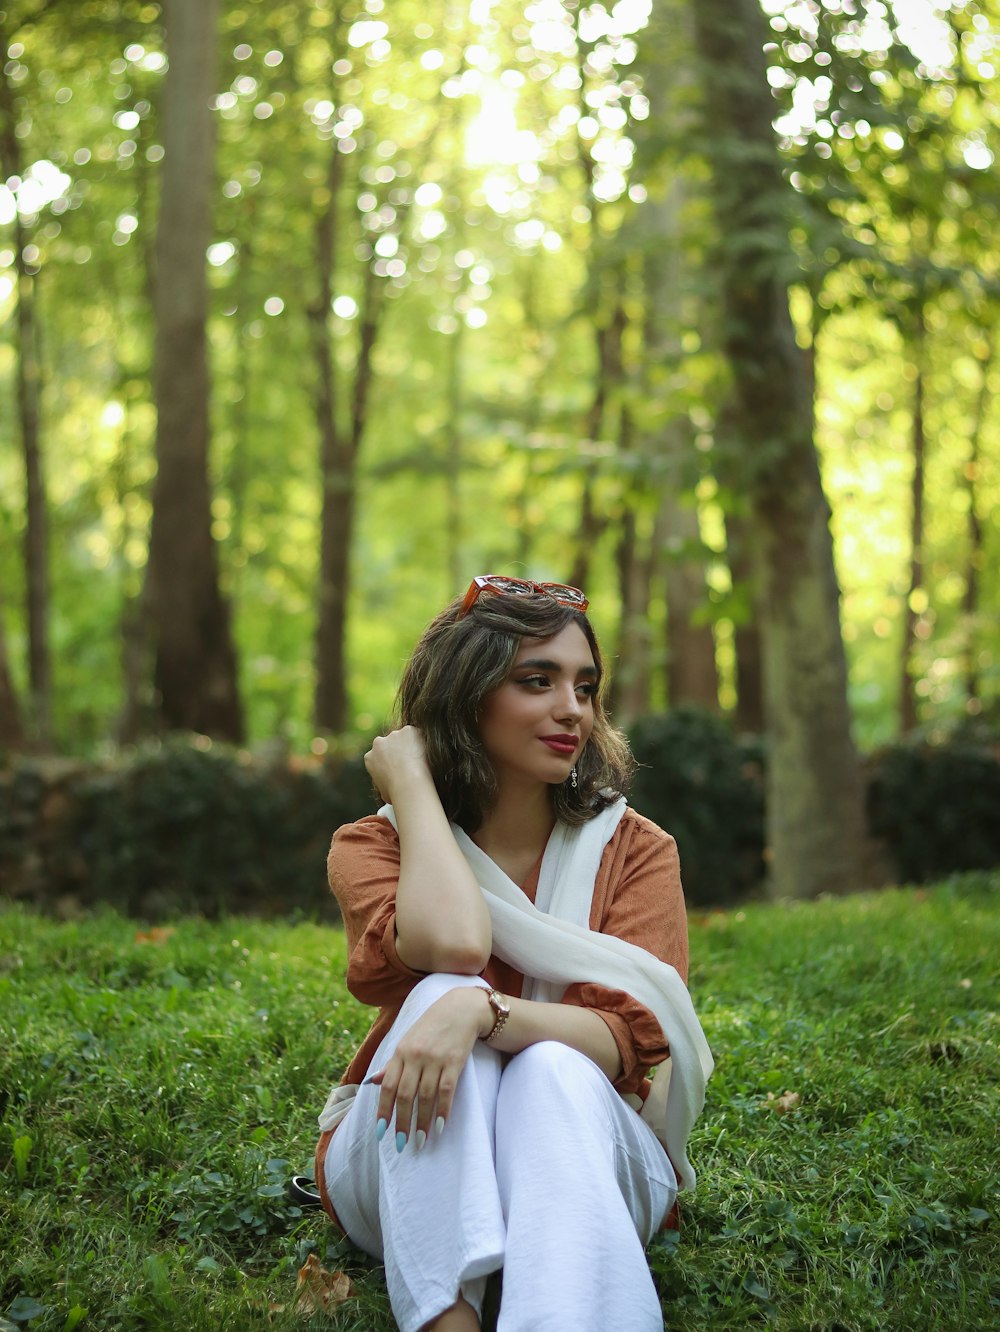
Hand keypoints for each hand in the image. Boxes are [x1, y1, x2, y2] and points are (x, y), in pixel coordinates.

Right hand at [364, 726, 432, 804]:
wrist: (409, 783)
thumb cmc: (398, 793)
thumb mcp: (383, 793)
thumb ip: (384, 784)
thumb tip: (390, 791)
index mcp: (370, 757)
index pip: (380, 755)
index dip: (391, 761)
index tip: (400, 767)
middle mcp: (379, 743)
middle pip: (390, 743)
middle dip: (399, 750)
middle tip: (412, 761)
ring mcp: (394, 735)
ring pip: (405, 737)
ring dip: (412, 745)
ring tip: (422, 759)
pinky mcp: (409, 730)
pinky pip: (418, 734)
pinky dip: (423, 741)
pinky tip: (428, 753)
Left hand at [369, 987, 492, 1149]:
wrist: (461, 1008)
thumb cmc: (431, 1026)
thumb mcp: (407, 1040)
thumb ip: (392, 1063)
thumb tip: (371, 1082)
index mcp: (400, 1051)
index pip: (387, 1085)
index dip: (383, 1110)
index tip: (381, 1132)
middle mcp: (415, 1055)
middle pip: (405, 1094)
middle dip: (402, 1122)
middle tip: (402, 1143)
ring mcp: (435, 1058)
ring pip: (425, 1096)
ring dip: (423, 1121)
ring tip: (421, 1140)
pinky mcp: (454, 1060)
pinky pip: (447, 1090)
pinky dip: (443, 1109)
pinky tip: (440, 1125)